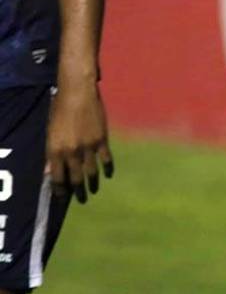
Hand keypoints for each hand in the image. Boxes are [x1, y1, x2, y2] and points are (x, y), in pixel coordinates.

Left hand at [46, 82, 113, 203]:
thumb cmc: (60, 111)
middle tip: (80, 199)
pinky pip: (106, 159)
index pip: (57, 178)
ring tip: (93, 191)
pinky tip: (107, 174)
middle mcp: (71, 152)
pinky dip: (107, 169)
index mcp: (55, 151)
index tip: (62, 197)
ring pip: (91, 172)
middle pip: (75, 178)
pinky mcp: (102, 140)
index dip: (60, 190)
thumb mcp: (50, 133)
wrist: (77, 94)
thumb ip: (51, 154)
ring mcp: (88, 147)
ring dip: (92, 183)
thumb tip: (50, 172)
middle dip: (77, 191)